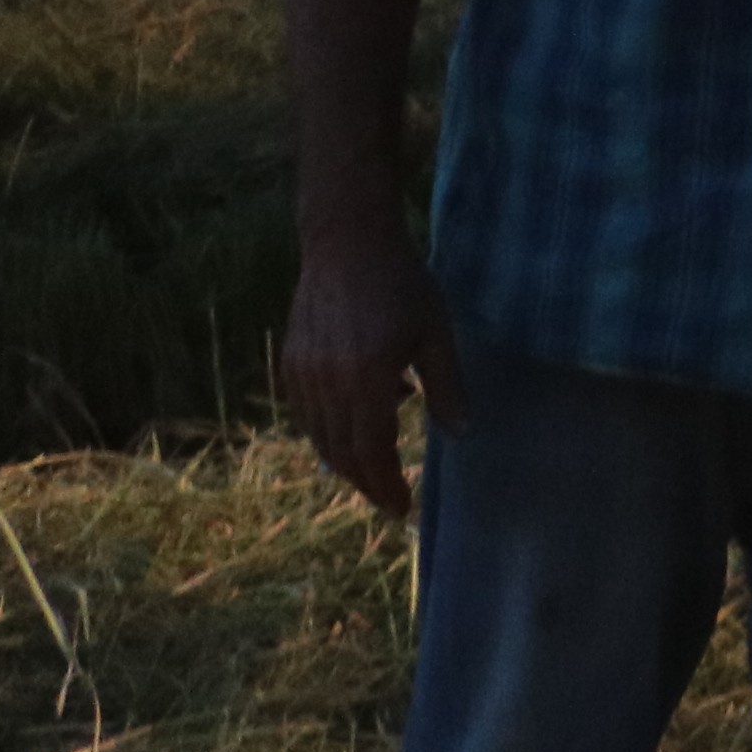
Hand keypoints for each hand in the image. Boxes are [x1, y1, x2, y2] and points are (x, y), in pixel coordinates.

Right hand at [281, 233, 468, 522]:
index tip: (402, 508)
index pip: (372, 451)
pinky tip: (355, 428)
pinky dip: (328, 432)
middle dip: (366, 481)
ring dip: (346, 460)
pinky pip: (307, 414)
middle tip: (390, 499)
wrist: (346, 244)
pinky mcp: (290, 363)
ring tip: (374, 471)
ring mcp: (303, 374)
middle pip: (342, 452)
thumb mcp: (436, 334)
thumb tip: (461, 434)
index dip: (386, 484)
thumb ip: (447, 387)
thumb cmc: (402, 284)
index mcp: (366, 379)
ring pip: (320, 437)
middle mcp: (327, 384)